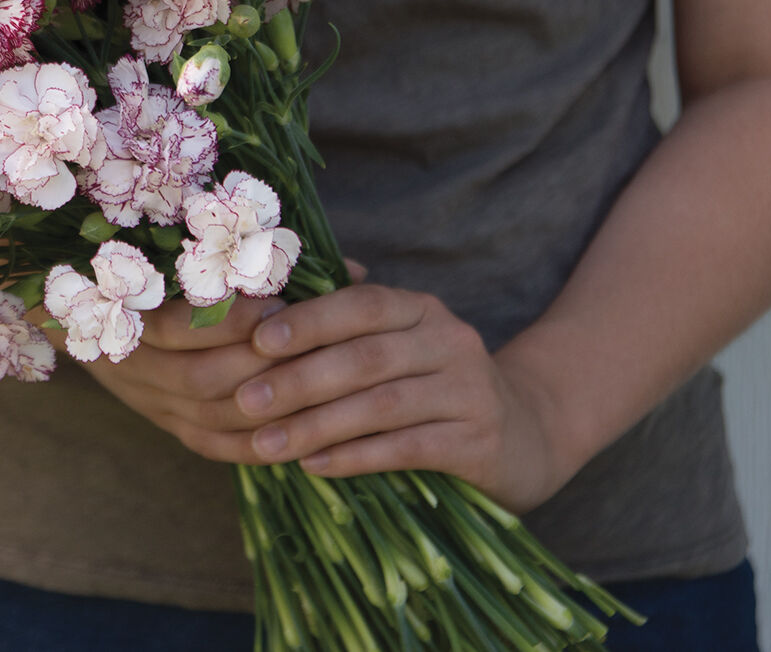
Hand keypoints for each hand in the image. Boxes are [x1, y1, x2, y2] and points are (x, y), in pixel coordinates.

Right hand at [69, 263, 368, 466]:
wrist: (71, 308)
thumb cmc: (144, 264)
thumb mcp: (179, 251)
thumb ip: (257, 257)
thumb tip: (352, 270)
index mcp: (124, 310)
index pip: (177, 325)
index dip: (232, 320)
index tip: (279, 304)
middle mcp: (131, 362)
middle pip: (200, 377)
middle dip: (262, 366)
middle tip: (313, 350)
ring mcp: (147, 398)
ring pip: (209, 415)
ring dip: (267, 406)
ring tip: (318, 389)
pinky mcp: (164, 422)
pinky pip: (211, 443)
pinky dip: (255, 443)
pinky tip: (300, 435)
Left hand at [230, 283, 573, 512]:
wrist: (524, 435)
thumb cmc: (430, 385)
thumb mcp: (398, 344)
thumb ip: (343, 325)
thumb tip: (263, 302)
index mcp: (421, 309)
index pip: (362, 305)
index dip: (310, 321)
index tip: (257, 342)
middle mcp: (450, 342)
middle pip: (367, 357)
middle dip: (300, 379)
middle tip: (246, 400)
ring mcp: (470, 392)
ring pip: (383, 405)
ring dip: (318, 425)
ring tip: (267, 444)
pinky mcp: (480, 442)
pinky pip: (409, 448)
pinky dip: (358, 457)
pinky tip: (315, 466)